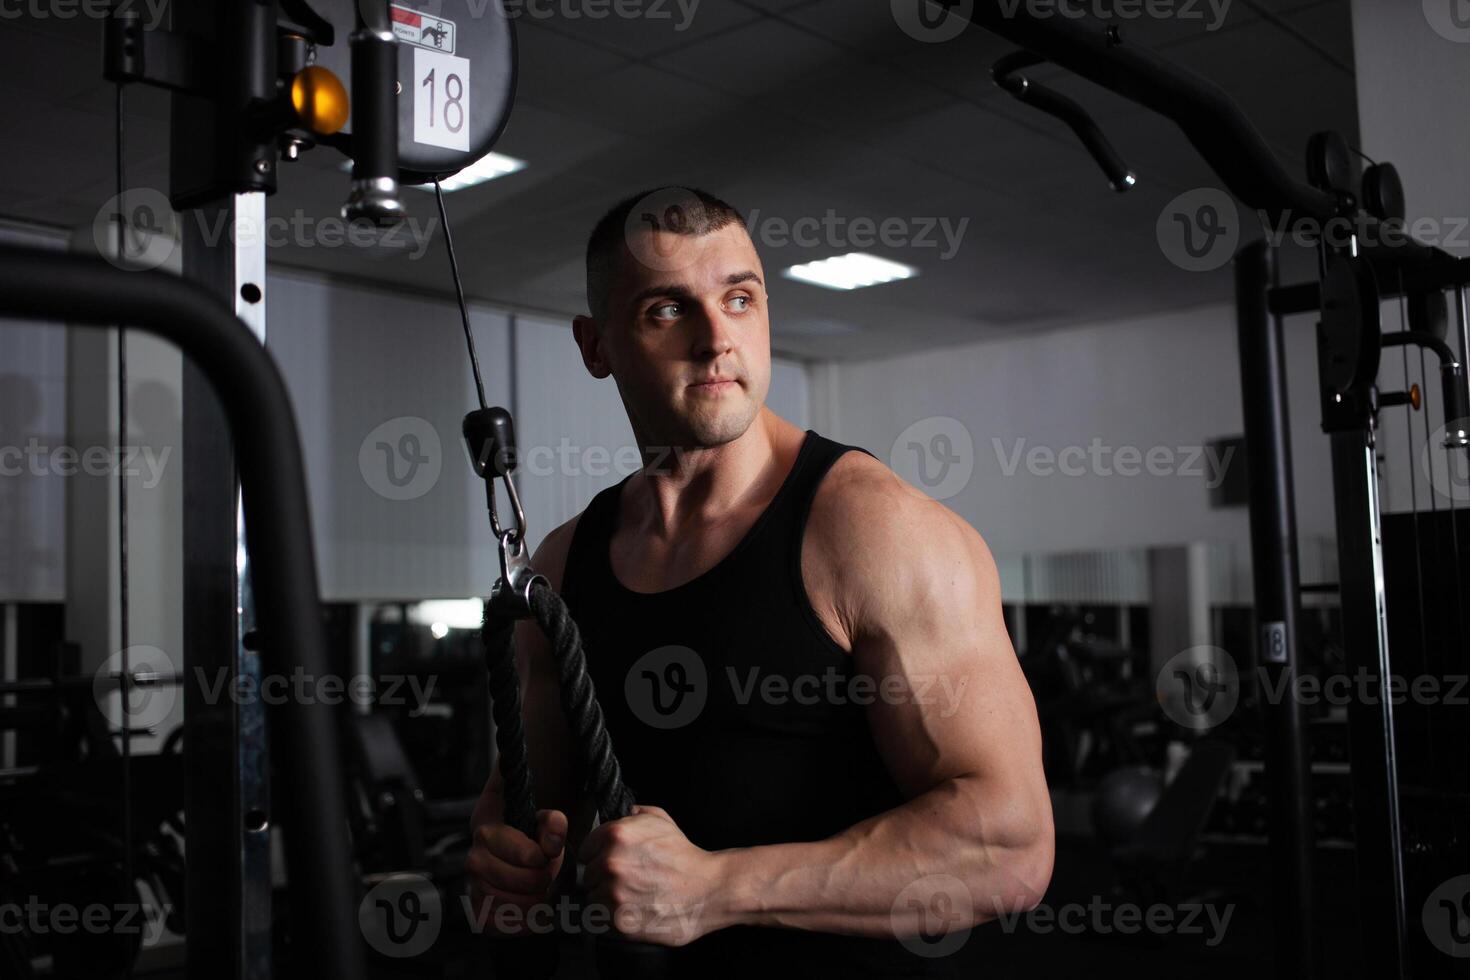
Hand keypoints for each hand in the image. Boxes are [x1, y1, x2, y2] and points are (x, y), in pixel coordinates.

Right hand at [467, 809, 566, 935]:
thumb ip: (553, 826)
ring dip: (535, 904)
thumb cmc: (529, 840)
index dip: (543, 859)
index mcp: (489, 832)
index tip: (544, 857)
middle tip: (545, 878)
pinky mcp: (478, 910)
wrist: (511, 857)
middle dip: (542, 882)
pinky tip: (532, 913)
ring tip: (541, 894)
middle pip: (522, 882)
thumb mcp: (545, 824)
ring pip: (512, 905)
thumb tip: (551, 846)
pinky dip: (523, 923)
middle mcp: (475, 860)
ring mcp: (474, 887)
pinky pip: (502, 925)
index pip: (526, 856)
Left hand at [577, 805, 726, 946]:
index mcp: (616, 835)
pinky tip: (634, 910)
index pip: (585, 850)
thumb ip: (634, 814)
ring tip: (633, 897)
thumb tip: (622, 814)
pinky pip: (602, 920)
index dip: (599, 856)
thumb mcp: (661, 821)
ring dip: (607, 900)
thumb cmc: (685, 857)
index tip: (614, 863)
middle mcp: (611, 863)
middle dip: (604, 878)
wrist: (707, 890)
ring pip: (593, 899)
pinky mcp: (619, 921)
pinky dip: (614, 918)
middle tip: (629, 881)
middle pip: (588, 876)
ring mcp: (613, 893)